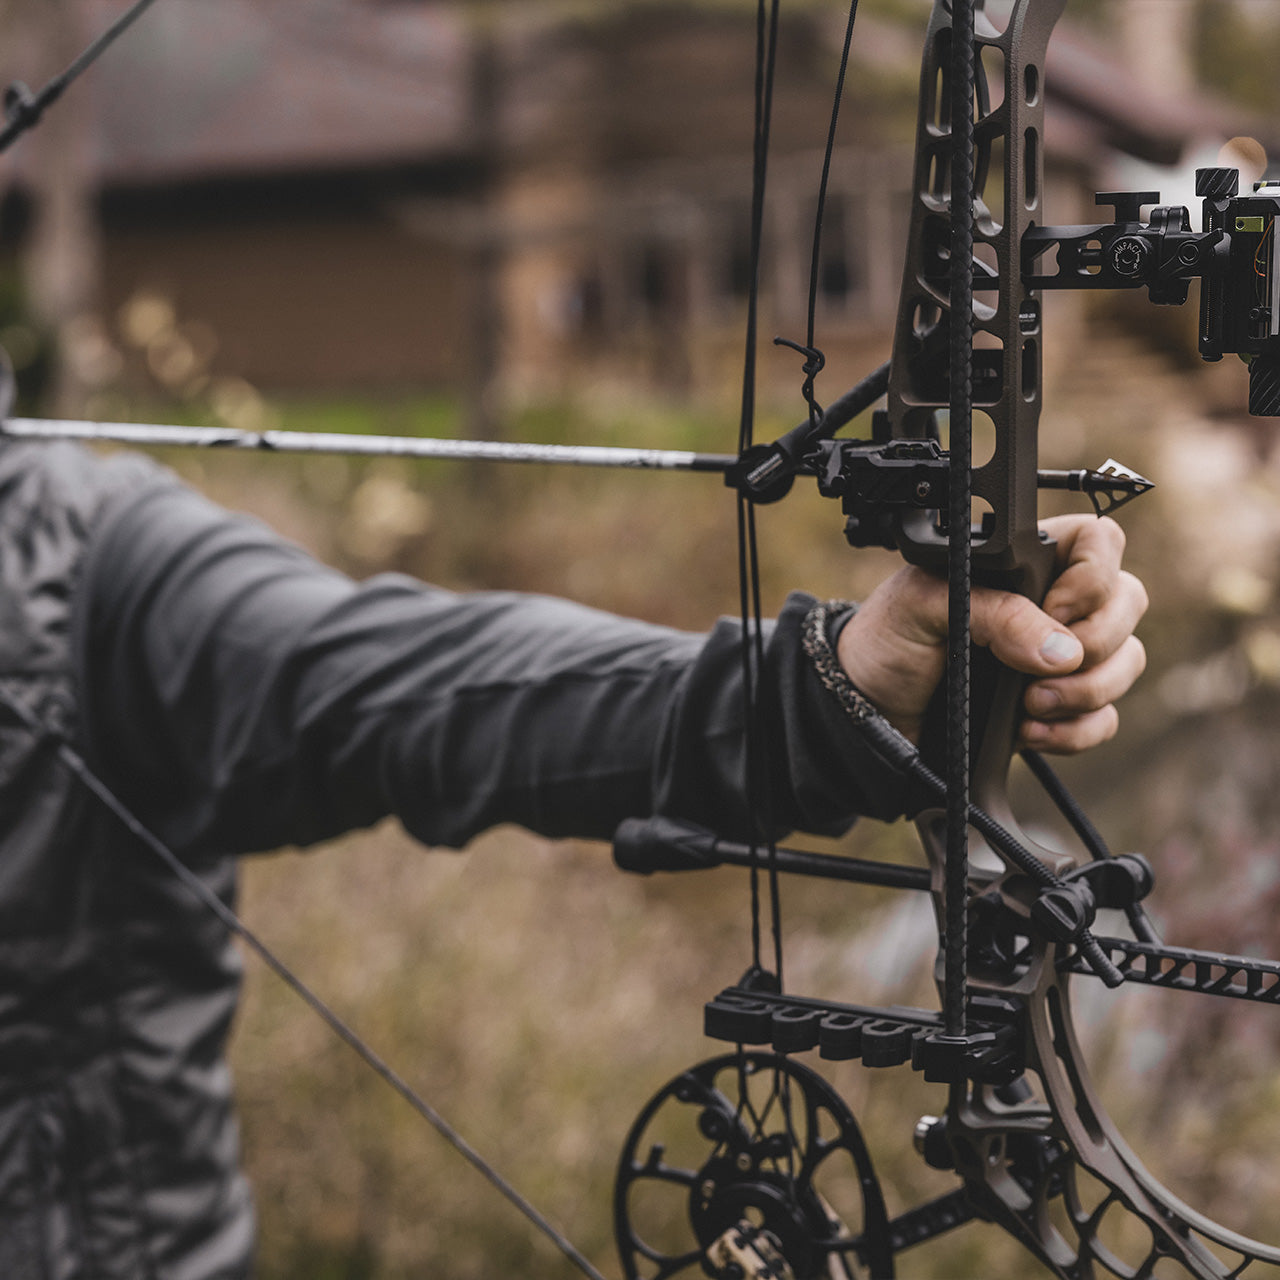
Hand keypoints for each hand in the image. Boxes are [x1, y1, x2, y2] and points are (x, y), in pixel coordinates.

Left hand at [835, 515, 1147, 752]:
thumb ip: (995, 615)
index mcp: (1023, 563)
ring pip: (1126, 662)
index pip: (1099, 542)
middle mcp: (1051, 604)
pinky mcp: (1056, 709)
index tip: (1053, 610)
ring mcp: (1058, 658)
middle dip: (1097, 641)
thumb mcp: (925, 606)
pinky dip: (1076, 730)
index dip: (1092, 577)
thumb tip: (1060, 651)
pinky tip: (1030, 731)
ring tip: (1031, 705)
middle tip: (1040, 667)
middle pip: (1128, 602)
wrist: (866, 710)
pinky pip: (1104, 718)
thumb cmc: (887, 640)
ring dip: (1088, 691)